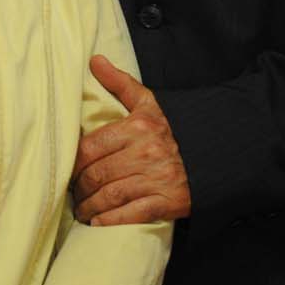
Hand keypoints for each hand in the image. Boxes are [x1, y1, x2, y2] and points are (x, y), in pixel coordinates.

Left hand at [72, 55, 190, 223]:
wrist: (217, 153)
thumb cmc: (175, 130)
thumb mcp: (149, 103)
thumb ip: (120, 83)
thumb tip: (94, 60)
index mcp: (138, 128)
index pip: (91, 148)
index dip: (73, 164)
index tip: (67, 172)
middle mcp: (146, 153)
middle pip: (98, 174)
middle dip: (79, 188)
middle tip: (72, 195)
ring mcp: (158, 179)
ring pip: (111, 195)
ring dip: (90, 207)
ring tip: (82, 211)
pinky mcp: (169, 202)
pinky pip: (133, 213)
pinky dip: (111, 221)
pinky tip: (97, 223)